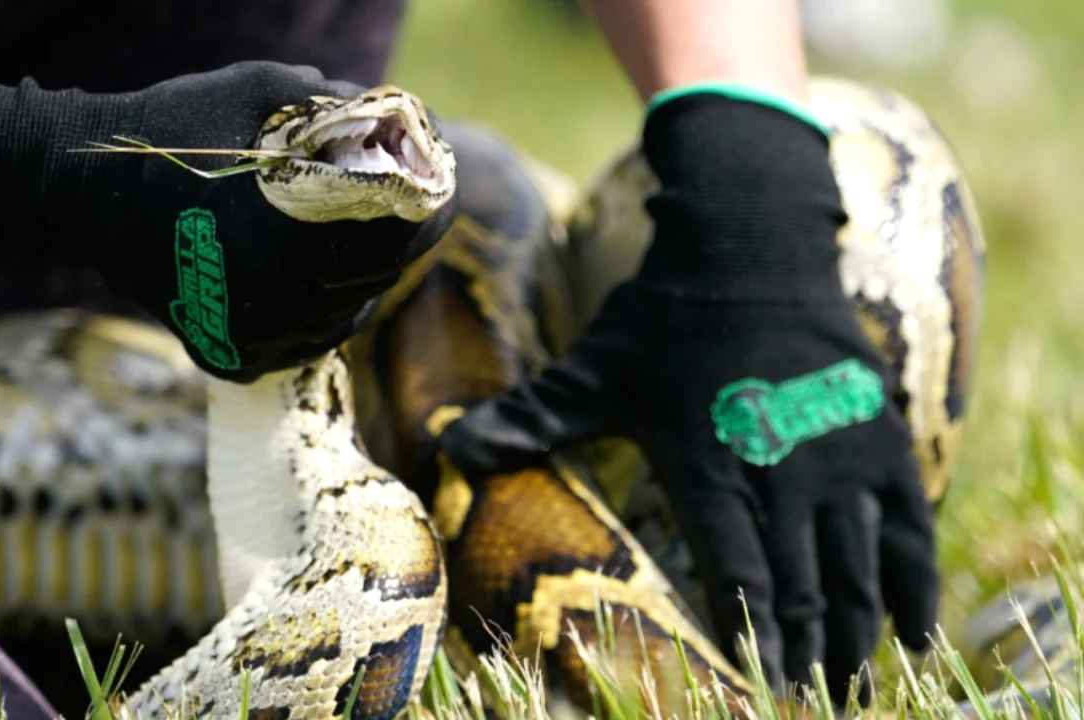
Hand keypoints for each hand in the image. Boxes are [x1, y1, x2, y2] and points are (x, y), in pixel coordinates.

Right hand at [0, 60, 454, 380]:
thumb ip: (337, 108)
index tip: (436, 191)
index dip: (430, 212)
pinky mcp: (230, 355)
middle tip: (401, 213)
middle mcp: (279, 300)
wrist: (81, 191)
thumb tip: (396, 121)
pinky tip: (311, 280)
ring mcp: (253, 336)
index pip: (401, 239)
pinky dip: (318, 313)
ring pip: (345, 316)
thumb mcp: (262, 92)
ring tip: (352, 243)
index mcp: (294, 237)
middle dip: (396, 243)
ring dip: (359, 281)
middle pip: (378, 279)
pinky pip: (303, 343)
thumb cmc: (173, 130)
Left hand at [437, 87, 936, 702]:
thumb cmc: (662, 315)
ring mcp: (839, 456)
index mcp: (709, 466)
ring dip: (858, 633)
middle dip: (807, 653)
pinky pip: (910, 526)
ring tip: (853, 683)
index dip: (753, 638)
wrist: (748, 243)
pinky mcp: (880, 436)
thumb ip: (527, 419)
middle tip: (812, 704)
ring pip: (859, 568)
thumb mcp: (589, 370)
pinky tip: (914, 630)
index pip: (738, 574)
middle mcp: (782, 471)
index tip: (763, 690)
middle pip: (803, 587)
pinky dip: (914, 583)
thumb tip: (445, 447)